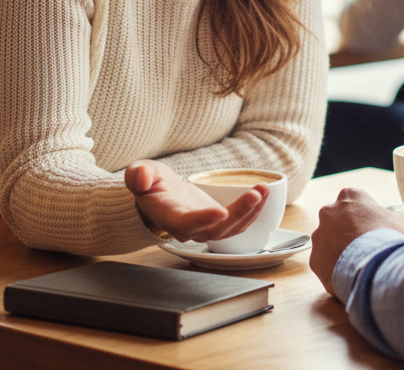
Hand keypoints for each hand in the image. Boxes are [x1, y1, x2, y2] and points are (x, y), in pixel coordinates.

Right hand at [124, 159, 267, 243]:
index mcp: (167, 216)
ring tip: (264, 190)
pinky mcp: (217, 223)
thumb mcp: (140, 173)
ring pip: (230, 230)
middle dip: (238, 215)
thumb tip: (141, 177)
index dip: (202, 220)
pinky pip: (237, 224)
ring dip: (250, 212)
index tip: (220, 212)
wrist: (158, 195)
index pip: (184, 223)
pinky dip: (253, 212)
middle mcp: (187, 228)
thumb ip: (138, 175)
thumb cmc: (150, 183)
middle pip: (214, 231)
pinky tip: (265, 194)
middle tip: (256, 195)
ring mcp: (204, 228)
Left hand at [310, 188, 403, 295]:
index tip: (375, 227)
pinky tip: (351, 275)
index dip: (367, 215)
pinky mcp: (314, 260)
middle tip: (367, 246)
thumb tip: (396, 221)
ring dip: (341, 250)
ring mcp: (319, 236)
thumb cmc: (391, 239)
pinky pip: (325, 263)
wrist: (377, 269)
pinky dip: (335, 269)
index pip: (357, 201)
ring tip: (359, 263)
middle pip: (339, 220)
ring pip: (329, 242)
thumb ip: (396, 216)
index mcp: (350, 196)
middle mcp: (329, 211)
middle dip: (349, 231)